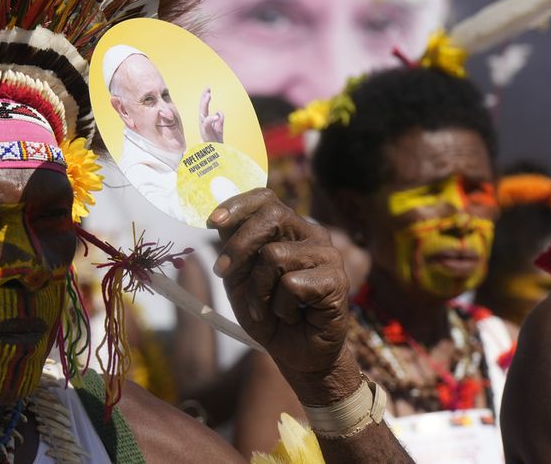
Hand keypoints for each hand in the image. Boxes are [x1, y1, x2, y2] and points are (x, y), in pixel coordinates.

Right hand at [198, 87, 224, 142]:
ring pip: (202, 116)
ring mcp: (204, 132)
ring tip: (208, 96)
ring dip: (204, 105)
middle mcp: (203, 128)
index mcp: (206, 125)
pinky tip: (215, 115)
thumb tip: (219, 111)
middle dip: (204, 99)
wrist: (217, 161)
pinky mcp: (207, 138)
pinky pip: (206, 127)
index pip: (204, 109)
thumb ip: (219, 121)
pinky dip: (210, 120)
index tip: (208, 88)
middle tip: (207, 89)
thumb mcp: (219, 132)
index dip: (205, 99)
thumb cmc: (216, 147)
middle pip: (202, 110)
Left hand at [209, 188, 357, 403]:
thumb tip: (218, 219)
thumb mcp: (239, 277)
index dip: (237, 204)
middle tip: (222, 273)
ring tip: (268, 308)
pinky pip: (292, 284)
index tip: (213, 221)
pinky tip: (293, 317)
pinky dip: (281, 307)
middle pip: (271, 216)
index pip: (265, 198)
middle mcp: (311, 234)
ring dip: (258, 290)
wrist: (295, 353)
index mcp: (288, 228)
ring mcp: (327, 255)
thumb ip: (232, 247)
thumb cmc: (267, 312)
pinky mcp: (337, 280)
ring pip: (274, 255)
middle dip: (239, 246)